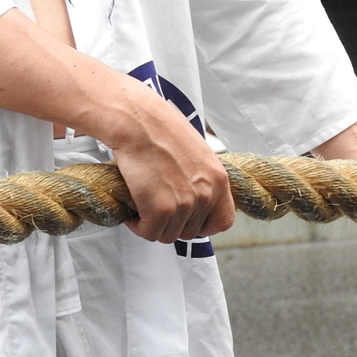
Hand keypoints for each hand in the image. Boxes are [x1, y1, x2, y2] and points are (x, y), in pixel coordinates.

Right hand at [103, 82, 234, 243]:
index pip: (224, 222)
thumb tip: (195, 197)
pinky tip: (132, 212)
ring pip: (169, 235)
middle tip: (155, 208)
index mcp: (219, 180)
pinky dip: (138, 226)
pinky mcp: (161, 209)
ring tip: (142, 206)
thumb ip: (202, 179)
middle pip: (191, 232)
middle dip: (172, 223)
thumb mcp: (197, 153)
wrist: (137, 121)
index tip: (190, 221)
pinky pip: (150, 233)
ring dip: (153, 225)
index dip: (205, 226)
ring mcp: (185, 204)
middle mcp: (206, 195)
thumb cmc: (161, 130)